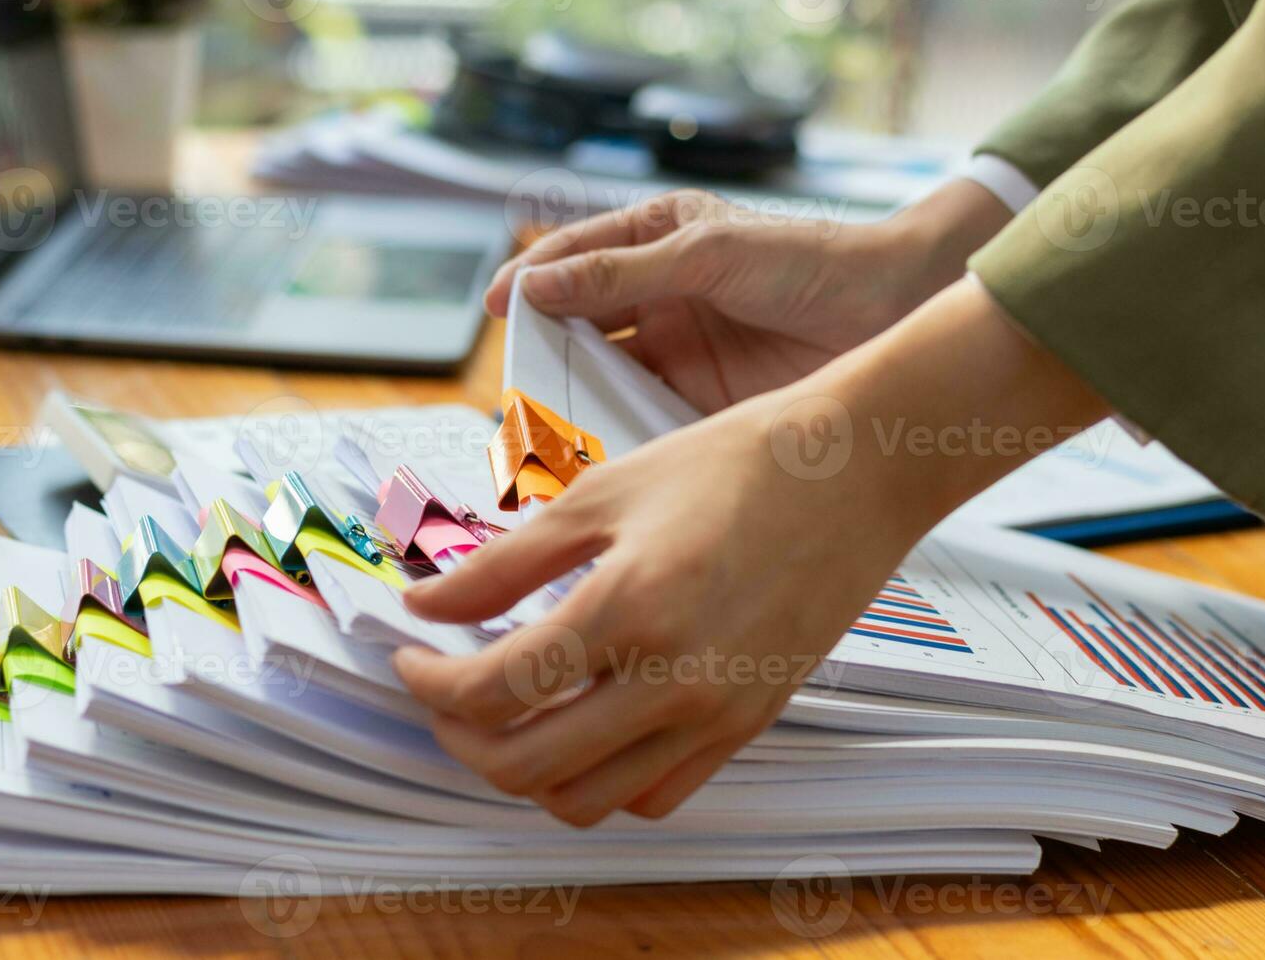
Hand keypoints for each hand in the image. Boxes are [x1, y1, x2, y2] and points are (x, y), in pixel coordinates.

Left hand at [394, 279, 1108, 826]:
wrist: (855, 472)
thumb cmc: (734, 463)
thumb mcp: (601, 495)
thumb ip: (504, 563)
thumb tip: (427, 604)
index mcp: (628, 608)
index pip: (492, 691)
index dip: (428, 684)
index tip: (409, 657)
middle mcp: (674, 681)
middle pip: (526, 767)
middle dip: (461, 737)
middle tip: (444, 693)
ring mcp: (718, 714)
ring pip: (588, 801)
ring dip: (527, 770)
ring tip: (509, 715)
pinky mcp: (749, 725)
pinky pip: (658, 795)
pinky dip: (603, 781)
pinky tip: (586, 725)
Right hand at [485, 181, 1011, 412]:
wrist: (894, 310)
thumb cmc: (811, 261)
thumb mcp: (707, 255)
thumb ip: (620, 272)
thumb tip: (536, 282)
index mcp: (657, 240)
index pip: (575, 260)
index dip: (533, 283)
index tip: (498, 309)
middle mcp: (659, 296)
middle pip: (580, 327)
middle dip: (546, 352)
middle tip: (515, 385)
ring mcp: (678, 351)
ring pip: (605, 377)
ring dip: (574, 400)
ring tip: (543, 428)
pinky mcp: (700, 400)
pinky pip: (642, 418)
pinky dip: (616, 435)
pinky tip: (597, 453)